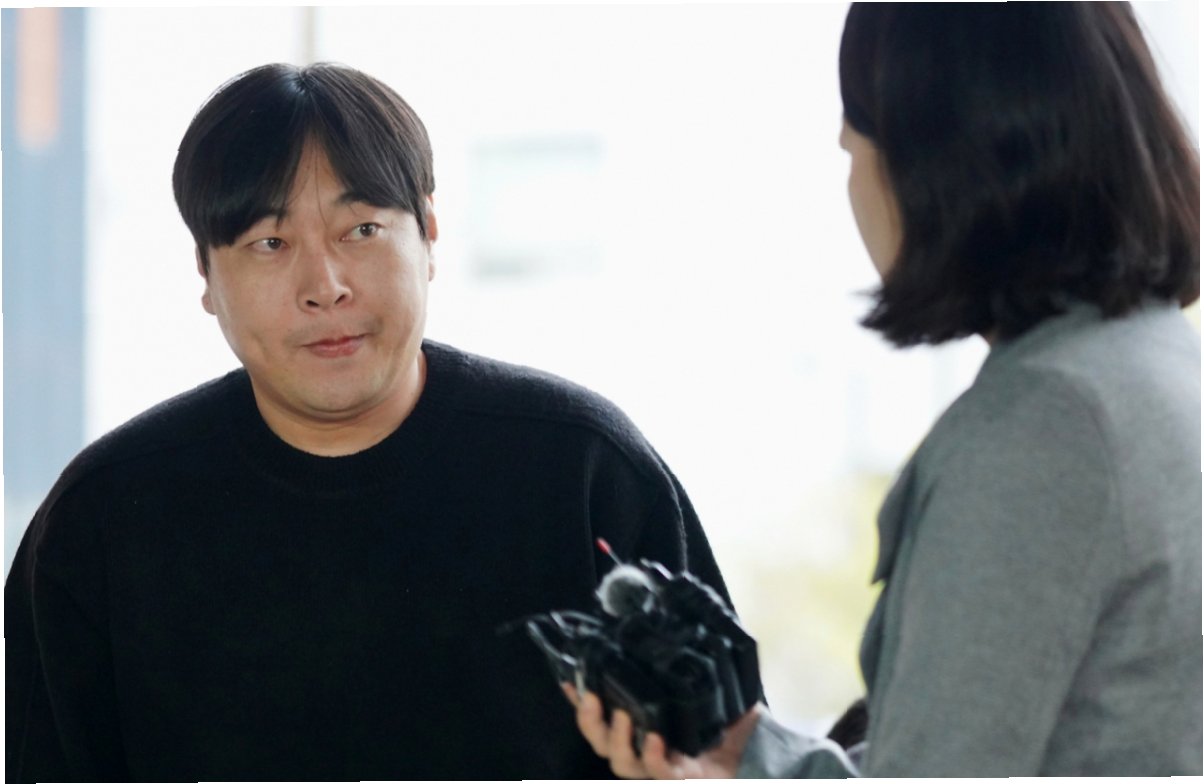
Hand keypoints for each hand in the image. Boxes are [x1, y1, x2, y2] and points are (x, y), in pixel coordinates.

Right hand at [561, 682, 762, 778]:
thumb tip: (682, 623)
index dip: (579, 700)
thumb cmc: (725, 726)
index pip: (601, 715)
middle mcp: (641, 749)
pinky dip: (651, 755)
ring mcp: (657, 767)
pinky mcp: (678, 779)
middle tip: (590, 698)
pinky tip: (653, 738)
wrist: (753, 757)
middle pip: (599, 742)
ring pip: (620, 760)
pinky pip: (657, 771)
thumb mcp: (704, 692)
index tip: (567, 678)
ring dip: (616, 738)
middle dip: (588, 720)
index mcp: (640, 728)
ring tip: (621, 715)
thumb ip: (688, 668)